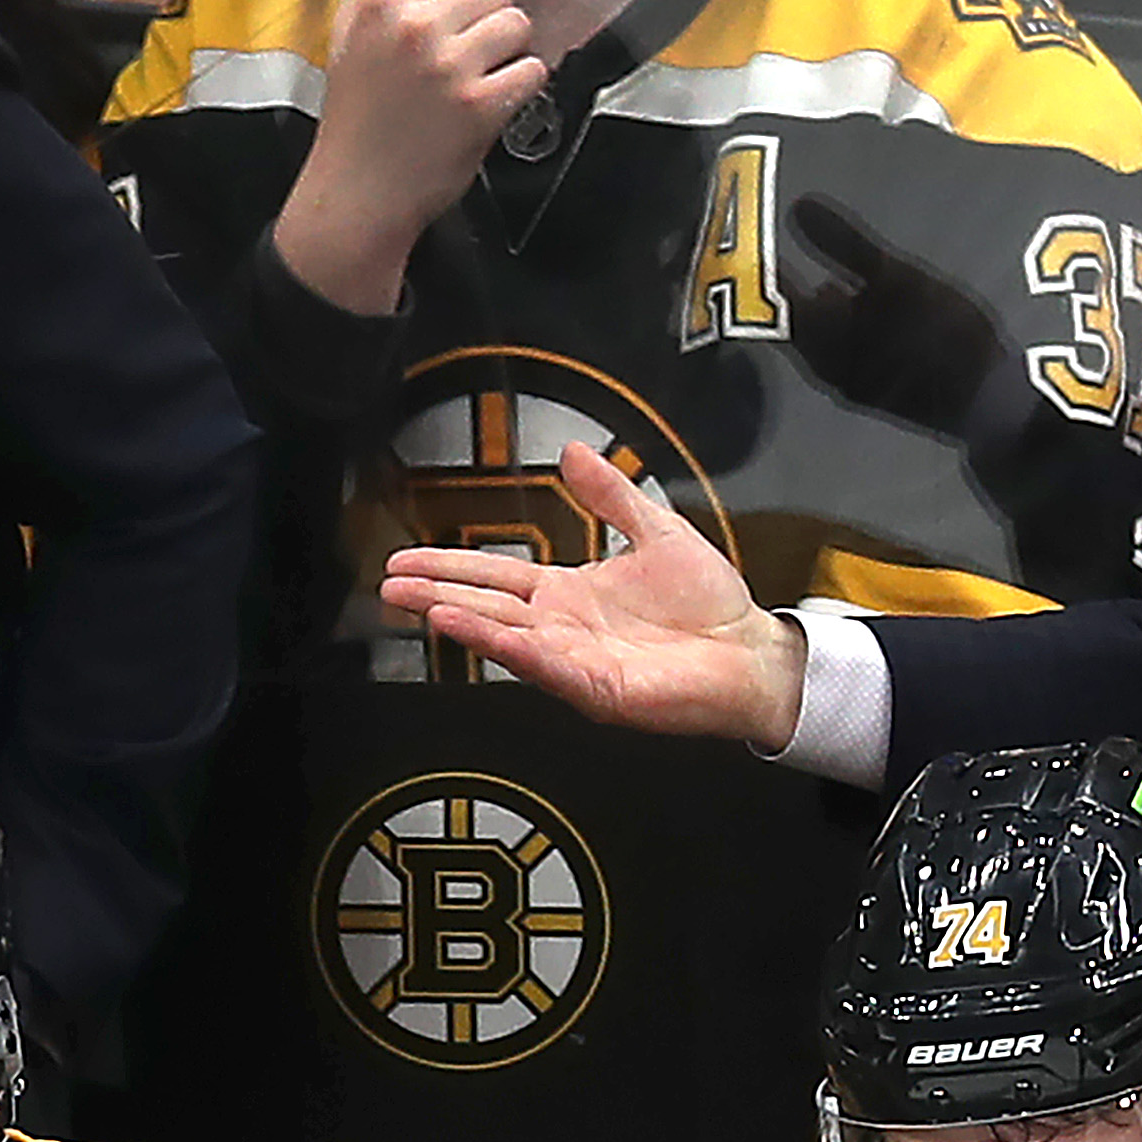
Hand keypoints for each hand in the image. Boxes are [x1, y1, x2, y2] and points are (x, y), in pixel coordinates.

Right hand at [274, 0, 548, 314]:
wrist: (360, 188)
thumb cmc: (356, 113)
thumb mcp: (346, 36)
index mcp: (382, 3)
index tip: (466, 1)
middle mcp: (416, 28)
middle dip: (493, 17)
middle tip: (475, 48)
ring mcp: (450, 67)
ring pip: (518, 25)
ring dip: (512, 49)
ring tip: (485, 72)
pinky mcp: (481, 106)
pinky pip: (533, 70)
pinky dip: (524, 83)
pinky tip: (498, 97)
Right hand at [378, 442, 809, 749]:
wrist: (750, 650)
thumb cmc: (710, 605)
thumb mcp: (656, 531)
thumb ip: (611, 496)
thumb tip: (575, 453)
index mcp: (571, 593)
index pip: (497, 575)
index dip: (452, 565)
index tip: (407, 558)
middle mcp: (564, 628)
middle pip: (487, 606)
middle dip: (437, 594)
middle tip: (390, 583)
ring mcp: (576, 660)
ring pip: (506, 637)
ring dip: (461, 620)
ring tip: (419, 604)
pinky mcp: (596, 688)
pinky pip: (544, 666)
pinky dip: (506, 648)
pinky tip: (476, 633)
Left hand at [785, 193, 1008, 435]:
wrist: (990, 403)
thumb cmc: (941, 333)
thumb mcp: (895, 277)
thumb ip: (844, 244)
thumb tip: (796, 206)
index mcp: (821, 336)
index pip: (772, 297)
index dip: (763, 267)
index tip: (755, 242)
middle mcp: (825, 366)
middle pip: (795, 324)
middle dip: (792, 293)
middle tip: (788, 260)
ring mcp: (852, 384)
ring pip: (822, 342)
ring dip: (822, 315)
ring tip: (830, 284)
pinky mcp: (879, 395)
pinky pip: (847, 355)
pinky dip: (847, 332)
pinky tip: (867, 318)